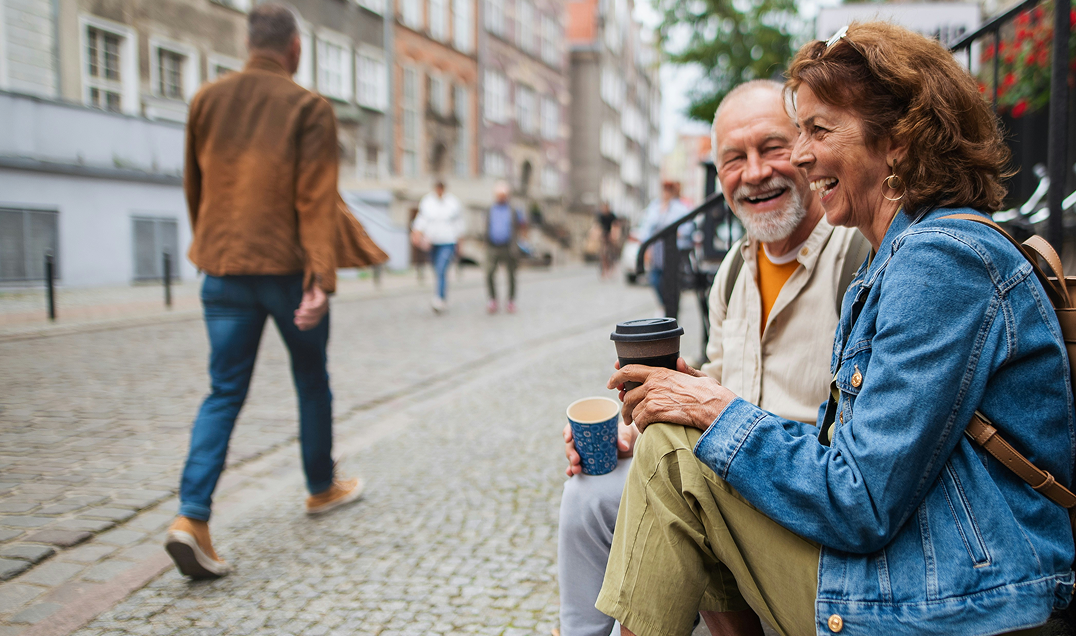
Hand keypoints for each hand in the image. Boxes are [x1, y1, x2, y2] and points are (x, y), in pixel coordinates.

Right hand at [294, 285, 328, 330]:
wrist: (315, 279)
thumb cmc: (310, 293)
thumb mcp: (305, 304)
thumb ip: (303, 313)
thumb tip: (298, 324)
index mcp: (320, 313)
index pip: (315, 322)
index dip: (308, 326)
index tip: (299, 327)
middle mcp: (324, 309)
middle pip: (316, 318)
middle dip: (305, 320)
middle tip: (295, 320)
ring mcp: (325, 303)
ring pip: (316, 312)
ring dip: (306, 314)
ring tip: (296, 312)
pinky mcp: (324, 297)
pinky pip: (317, 305)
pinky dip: (309, 306)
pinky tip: (302, 305)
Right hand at [564, 420, 638, 476]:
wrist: (634, 448)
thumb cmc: (628, 435)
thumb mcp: (627, 432)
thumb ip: (624, 437)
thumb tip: (623, 446)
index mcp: (590, 428)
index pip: (574, 427)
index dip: (567, 432)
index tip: (568, 438)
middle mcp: (585, 440)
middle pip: (571, 444)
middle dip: (570, 452)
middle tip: (576, 459)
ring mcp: (586, 453)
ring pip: (573, 457)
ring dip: (571, 463)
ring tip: (576, 469)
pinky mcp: (590, 463)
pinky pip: (579, 466)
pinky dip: (573, 470)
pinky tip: (571, 474)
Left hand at [607, 358, 734, 433]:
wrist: (713, 407)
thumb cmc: (710, 394)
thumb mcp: (699, 376)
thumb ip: (686, 369)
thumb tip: (679, 361)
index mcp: (660, 372)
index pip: (630, 370)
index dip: (616, 376)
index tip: (610, 384)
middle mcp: (652, 383)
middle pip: (627, 395)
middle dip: (624, 407)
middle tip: (626, 416)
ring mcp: (652, 397)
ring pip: (633, 410)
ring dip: (634, 419)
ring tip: (637, 425)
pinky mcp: (654, 412)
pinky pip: (639, 421)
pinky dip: (642, 427)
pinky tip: (647, 430)